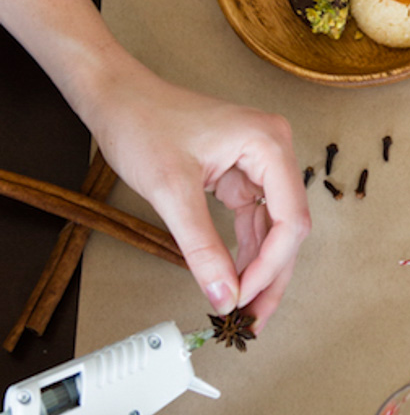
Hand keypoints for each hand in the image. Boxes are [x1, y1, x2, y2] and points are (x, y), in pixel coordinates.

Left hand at [87, 71, 310, 325]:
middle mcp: (274, 153)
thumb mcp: (171, 191)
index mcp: (269, 145)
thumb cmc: (141, 121)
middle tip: (255, 318)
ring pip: (273, 231)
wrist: (115, 95)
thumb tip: (224, 294)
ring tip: (247, 308)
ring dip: (260, 269)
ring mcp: (260, 165)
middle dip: (271, 275)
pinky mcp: (243, 175)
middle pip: (289, 229)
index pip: (290, 220)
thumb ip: (202, 247)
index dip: (271, 266)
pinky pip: (253, 222)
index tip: (242, 297)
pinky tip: (236, 279)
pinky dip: (245, 252)